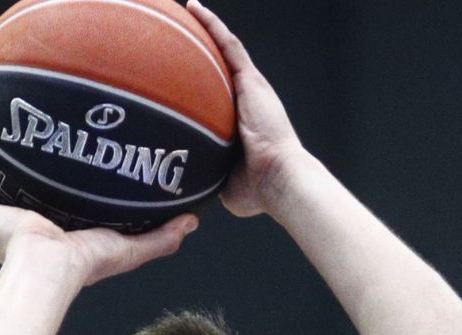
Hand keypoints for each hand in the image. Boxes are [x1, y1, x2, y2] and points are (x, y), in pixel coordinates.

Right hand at [0, 144, 197, 287]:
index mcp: (54, 239)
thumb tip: (192, 222)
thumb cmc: (85, 266)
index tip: (65, 177)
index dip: (60, 199)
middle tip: (23, 156)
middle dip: (17, 182)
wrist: (48, 269)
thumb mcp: (130, 248)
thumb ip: (161, 238)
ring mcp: (1, 223)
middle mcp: (24, 231)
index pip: (56, 215)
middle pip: (18, 202)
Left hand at [186, 1, 309, 218]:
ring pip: (225, 48)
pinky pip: (229, 45)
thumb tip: (191, 189)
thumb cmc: (260, 189)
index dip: (204, 79)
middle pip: (222, 65)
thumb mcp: (226, 182)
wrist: (280, 180)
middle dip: (204, 47)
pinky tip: (195, 9)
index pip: (220, 93)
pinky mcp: (251, 81)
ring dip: (206, 27)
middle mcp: (248, 99)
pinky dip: (213, 25)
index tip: (184, 70)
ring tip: (187, 8)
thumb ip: (209, 176)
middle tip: (181, 30)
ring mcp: (251, 88)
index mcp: (243, 121)